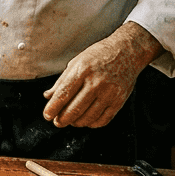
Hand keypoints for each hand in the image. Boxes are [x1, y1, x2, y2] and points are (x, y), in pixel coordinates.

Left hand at [42, 22, 163, 127]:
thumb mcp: (77, 62)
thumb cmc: (100, 55)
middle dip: (62, 119)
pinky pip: (103, 120)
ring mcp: (109, 93)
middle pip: (74, 109)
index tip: (47, 115)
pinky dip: (92, 124)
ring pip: (88, 117)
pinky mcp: (119, 101)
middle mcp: (96, 82)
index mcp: (82, 70)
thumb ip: (62, 80)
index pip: (63, 94)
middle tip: (57, 122)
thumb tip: (48, 96)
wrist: (128, 51)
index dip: (53, 108)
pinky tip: (87, 120)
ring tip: (71, 121)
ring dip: (76, 123)